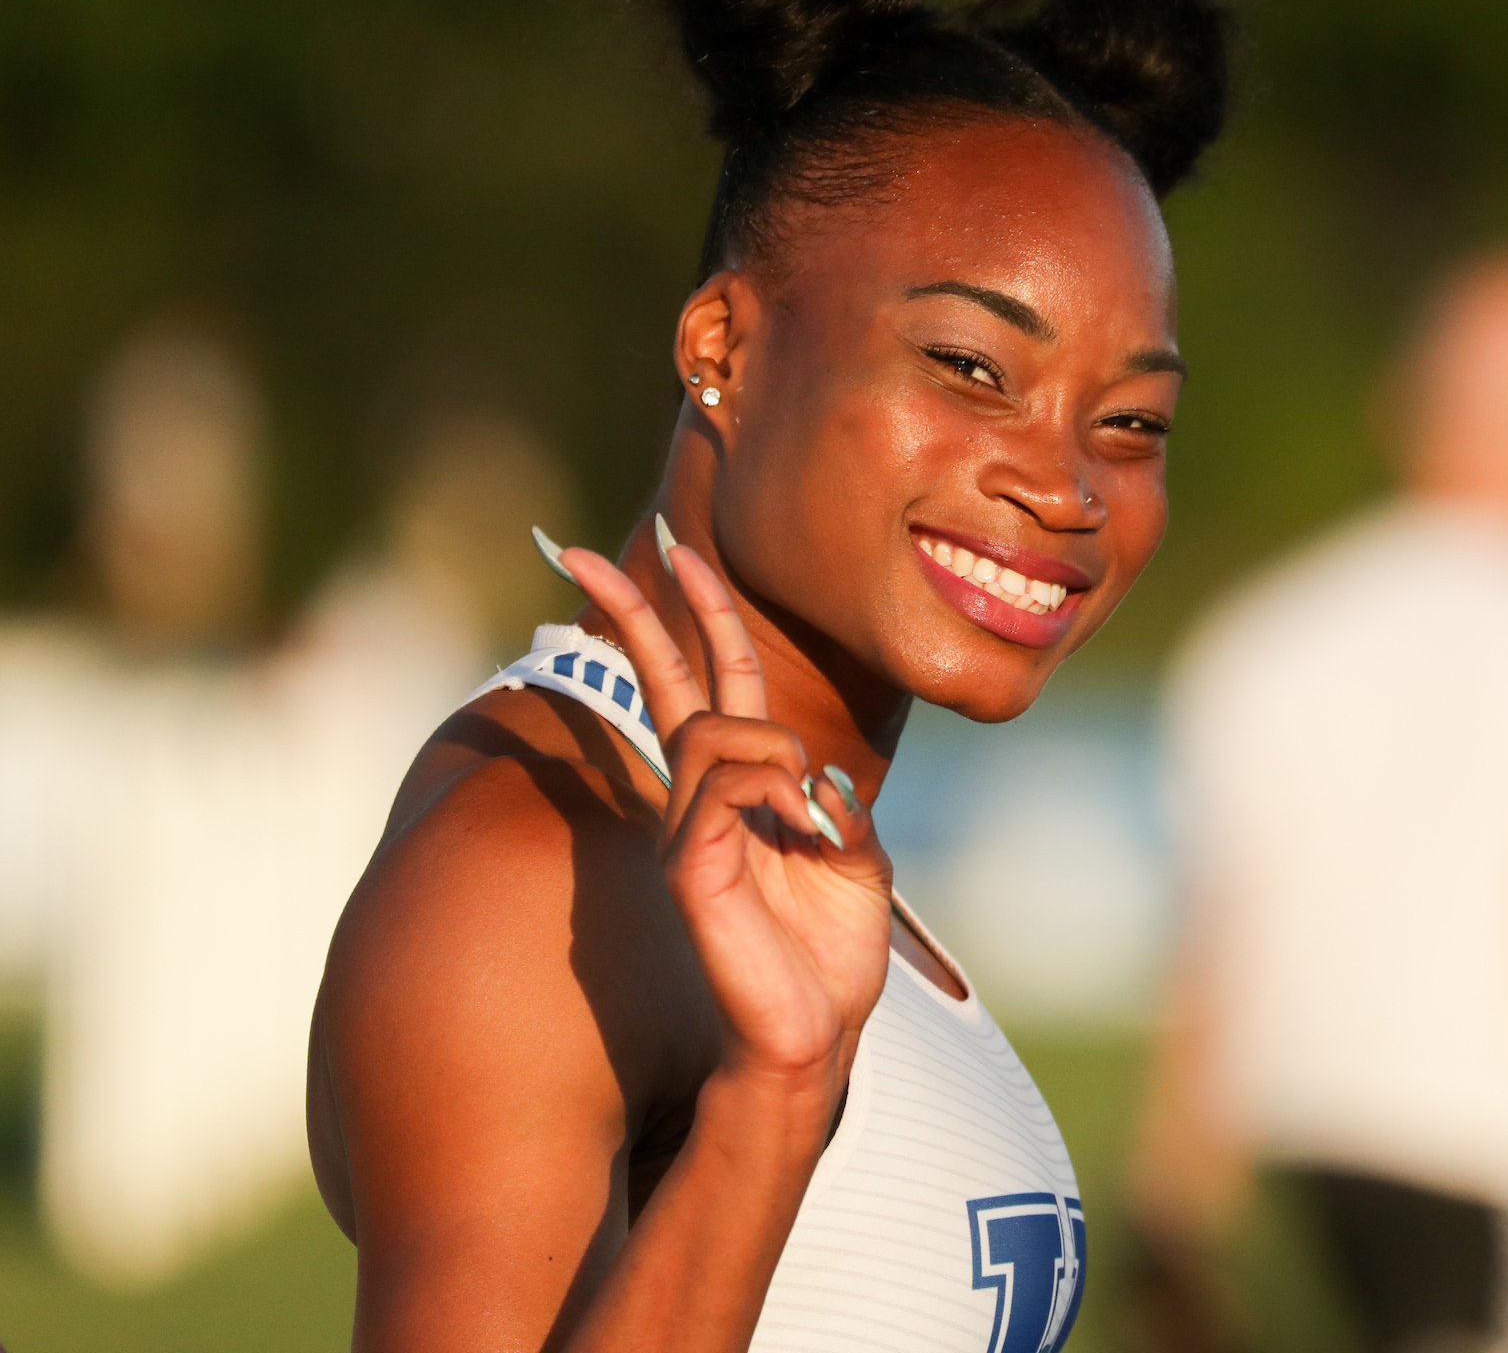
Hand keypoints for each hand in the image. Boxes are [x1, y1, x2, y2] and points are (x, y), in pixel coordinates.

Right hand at [557, 539, 892, 1088]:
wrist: (813, 1035)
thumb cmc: (828, 954)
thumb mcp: (854, 856)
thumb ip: (838, 798)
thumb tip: (819, 765)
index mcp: (741, 786)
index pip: (711, 678)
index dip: (696, 612)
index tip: (673, 546)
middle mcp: (700, 799)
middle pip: (665, 681)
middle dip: (633, 611)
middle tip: (580, 554)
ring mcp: (685, 831)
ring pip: (712, 729)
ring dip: (775, 744)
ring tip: (809, 805)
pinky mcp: (688, 870)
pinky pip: (722, 788)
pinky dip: (774, 789)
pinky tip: (802, 824)